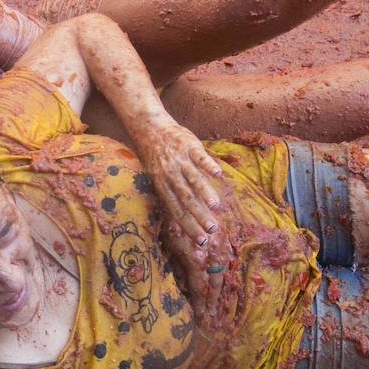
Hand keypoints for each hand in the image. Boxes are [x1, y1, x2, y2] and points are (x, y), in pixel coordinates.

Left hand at [141, 121, 226, 246]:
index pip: (177, 211)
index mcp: (162, 186)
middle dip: (199, 216)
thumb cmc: (157, 158)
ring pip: (193, 179)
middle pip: (186, 199)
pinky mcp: (188, 145)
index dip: (189, 226)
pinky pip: (199, 156)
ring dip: (204, 192)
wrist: (150, 127)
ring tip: (216, 206)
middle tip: (212, 230)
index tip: (201, 240)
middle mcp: (170, 175)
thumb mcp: (158, 178)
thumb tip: (182, 221)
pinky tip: (218, 174)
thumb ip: (171, 196)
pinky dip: (208, 165)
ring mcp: (179, 160)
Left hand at [161, 214, 237, 333]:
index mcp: (196, 258)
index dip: (200, 303)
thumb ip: (178, 266)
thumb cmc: (168, 220)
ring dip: (220, 289)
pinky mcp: (224, 235)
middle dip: (212, 301)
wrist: (184, 194)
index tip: (200, 315)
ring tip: (217, 303)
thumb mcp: (168, 245)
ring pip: (223, 272)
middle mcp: (211, 253)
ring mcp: (220, 244)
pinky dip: (224, 271)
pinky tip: (221, 279)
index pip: (199, 287)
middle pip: (214, 284)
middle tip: (211, 315)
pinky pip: (227, 257)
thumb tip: (184, 286)